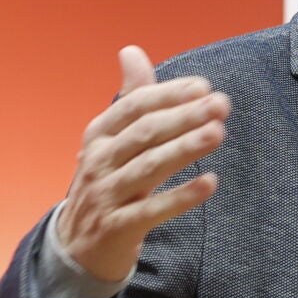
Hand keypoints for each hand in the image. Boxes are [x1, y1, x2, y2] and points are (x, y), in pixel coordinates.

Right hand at [56, 46, 229, 280]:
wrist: (76, 247)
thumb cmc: (106, 182)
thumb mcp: (112, 141)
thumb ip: (130, 98)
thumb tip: (131, 50)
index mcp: (99, 135)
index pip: (134, 107)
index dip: (168, 94)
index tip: (204, 87)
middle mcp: (98, 161)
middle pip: (145, 133)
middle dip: (185, 116)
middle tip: (221, 105)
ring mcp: (106, 195)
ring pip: (149, 167)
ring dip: (185, 148)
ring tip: (218, 133)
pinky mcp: (117, 228)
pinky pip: (152, 211)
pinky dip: (181, 197)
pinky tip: (210, 183)